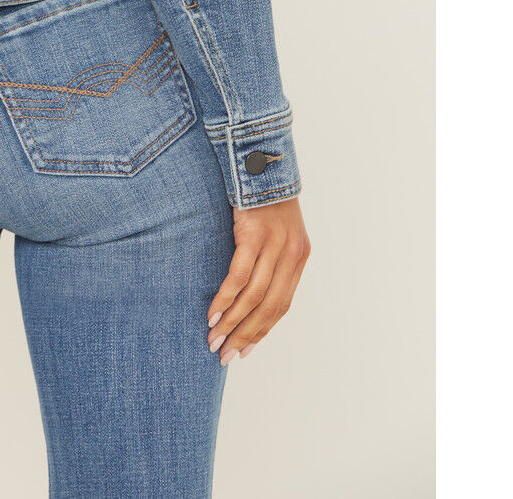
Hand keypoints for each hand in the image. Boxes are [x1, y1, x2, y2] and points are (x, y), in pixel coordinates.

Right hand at [207, 196, 309, 363]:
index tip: (245, 349)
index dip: (263, 330)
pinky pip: (239, 276)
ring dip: (233, 324)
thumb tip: (253, 285)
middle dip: (246, 335)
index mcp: (299, 256)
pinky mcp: (254, 235)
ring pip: (254, 297)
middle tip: (226, 355)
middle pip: (269, 308)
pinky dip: (226, 299)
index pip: (282, 305)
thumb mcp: (276, 227)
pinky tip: (213, 314)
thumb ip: (271, 255)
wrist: (261, 157)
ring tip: (214, 340)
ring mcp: (274, 246)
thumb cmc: (262, 192)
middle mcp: (291, 255)